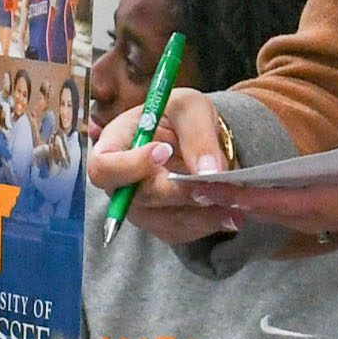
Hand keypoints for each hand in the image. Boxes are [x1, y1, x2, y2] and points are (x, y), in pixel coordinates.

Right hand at [86, 90, 243, 247]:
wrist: (201, 139)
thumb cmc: (184, 116)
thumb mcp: (191, 108)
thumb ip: (197, 134)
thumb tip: (207, 171)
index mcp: (114, 144)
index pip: (102, 167)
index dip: (129, 165)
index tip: (162, 151)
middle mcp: (121, 182)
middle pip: (138, 198)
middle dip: (178, 190)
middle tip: (212, 181)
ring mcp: (140, 207)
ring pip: (165, 219)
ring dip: (201, 211)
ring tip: (235, 197)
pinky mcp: (163, 224)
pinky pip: (183, 231)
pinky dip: (209, 222)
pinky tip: (232, 211)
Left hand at [168, 149, 337, 250]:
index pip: (311, 203)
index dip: (269, 198)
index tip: (230, 193)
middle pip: (288, 209)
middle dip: (241, 200)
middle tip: (192, 190)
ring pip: (294, 209)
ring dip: (251, 200)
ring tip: (207, 189)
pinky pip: (310, 206)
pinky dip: (277, 200)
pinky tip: (252, 192)